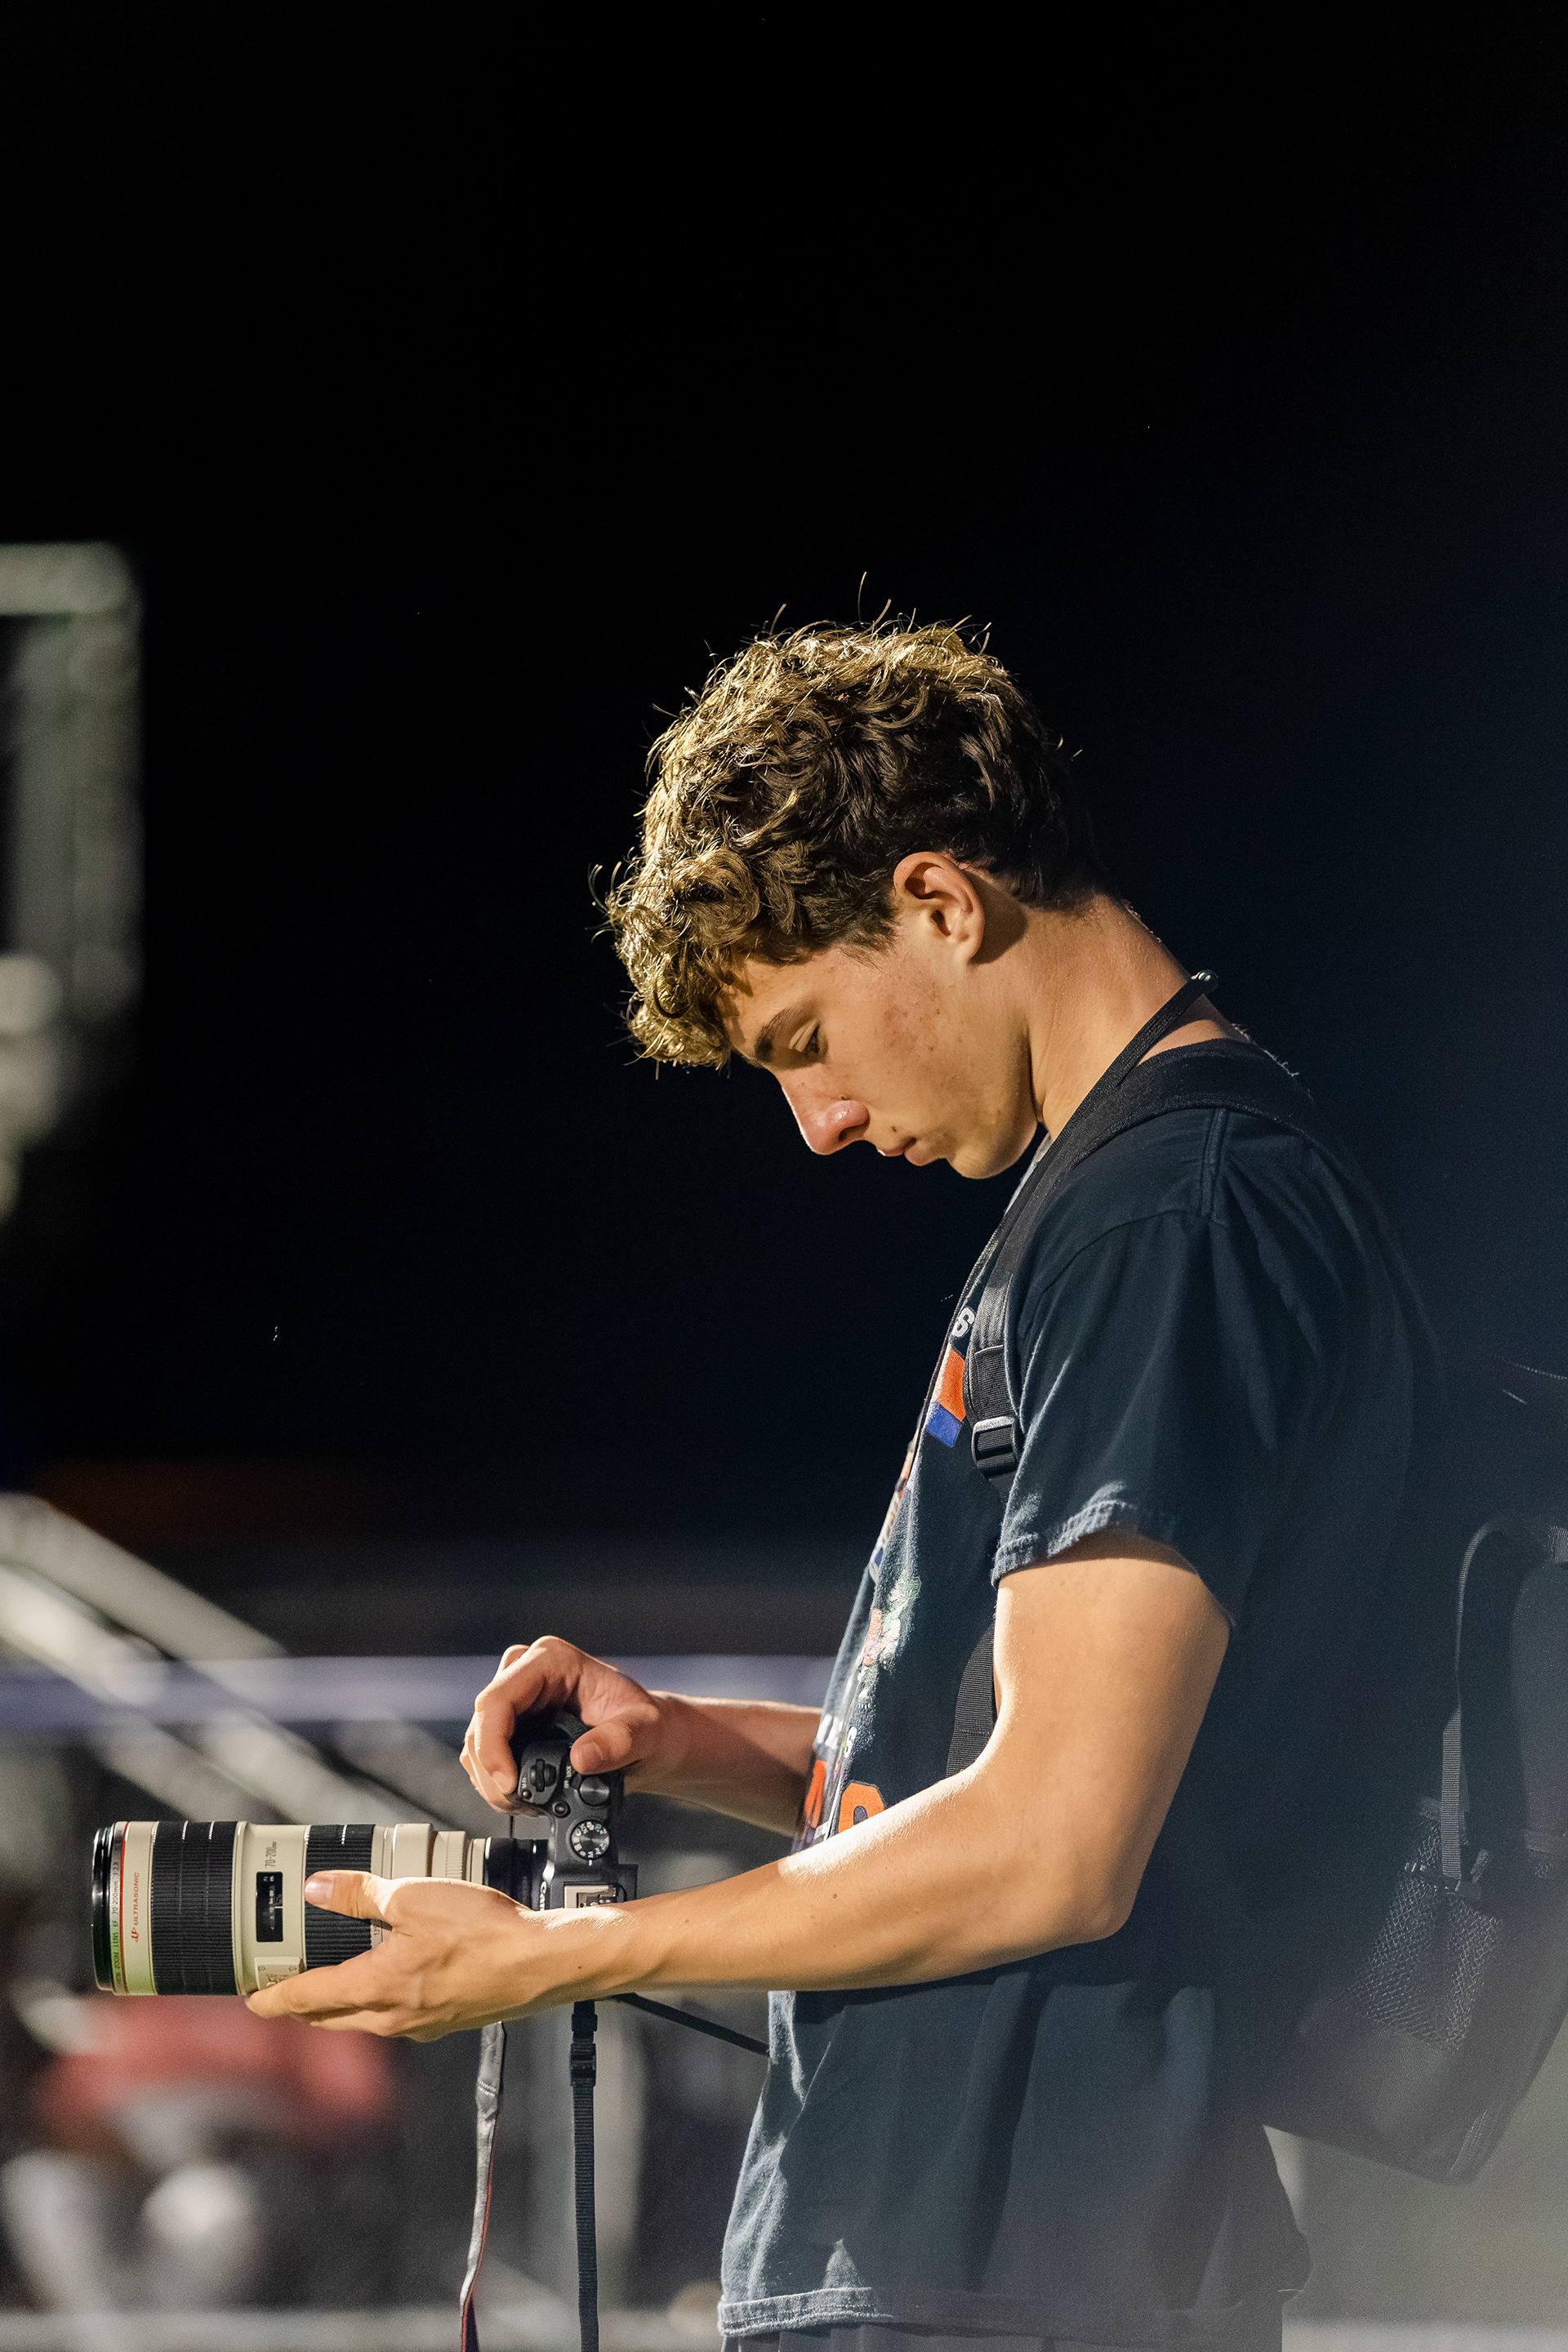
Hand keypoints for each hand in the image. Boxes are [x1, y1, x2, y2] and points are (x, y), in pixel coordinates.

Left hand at [245, 1870, 598, 2038]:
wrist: (542, 1962)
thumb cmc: (484, 1932)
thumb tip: (318, 1890)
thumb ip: (361, 1894)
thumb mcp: (414, 1898)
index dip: (273, 1999)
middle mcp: (393, 2017)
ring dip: (340, 2005)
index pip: (307, 2000)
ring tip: (332, 1979)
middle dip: (302, 2006)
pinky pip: (395, 2017)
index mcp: (377, 1988)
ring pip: (363, 2020)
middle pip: (330, 2018)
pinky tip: (391, 1979)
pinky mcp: (446, 2020)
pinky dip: (377, 2002)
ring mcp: (421, 2025)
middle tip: (283, 1988)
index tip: (252, 1999)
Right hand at [461, 1636, 670, 1813]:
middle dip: (491, 1769)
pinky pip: (486, 1754)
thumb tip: (583, 1757)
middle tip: (518, 1802)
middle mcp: (528, 1672)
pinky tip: (524, 1797)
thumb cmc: (648, 1725)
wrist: (651, 1740)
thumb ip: (619, 1741)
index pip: (498, 1698)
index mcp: (553, 1660)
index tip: (508, 1782)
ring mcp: (518, 1698)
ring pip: (477, 1741)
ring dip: (491, 1779)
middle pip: (481, 1722)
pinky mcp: (515, 1724)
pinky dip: (497, 1781)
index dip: (492, 1743)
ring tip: (527, 1803)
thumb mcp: (645, 1731)